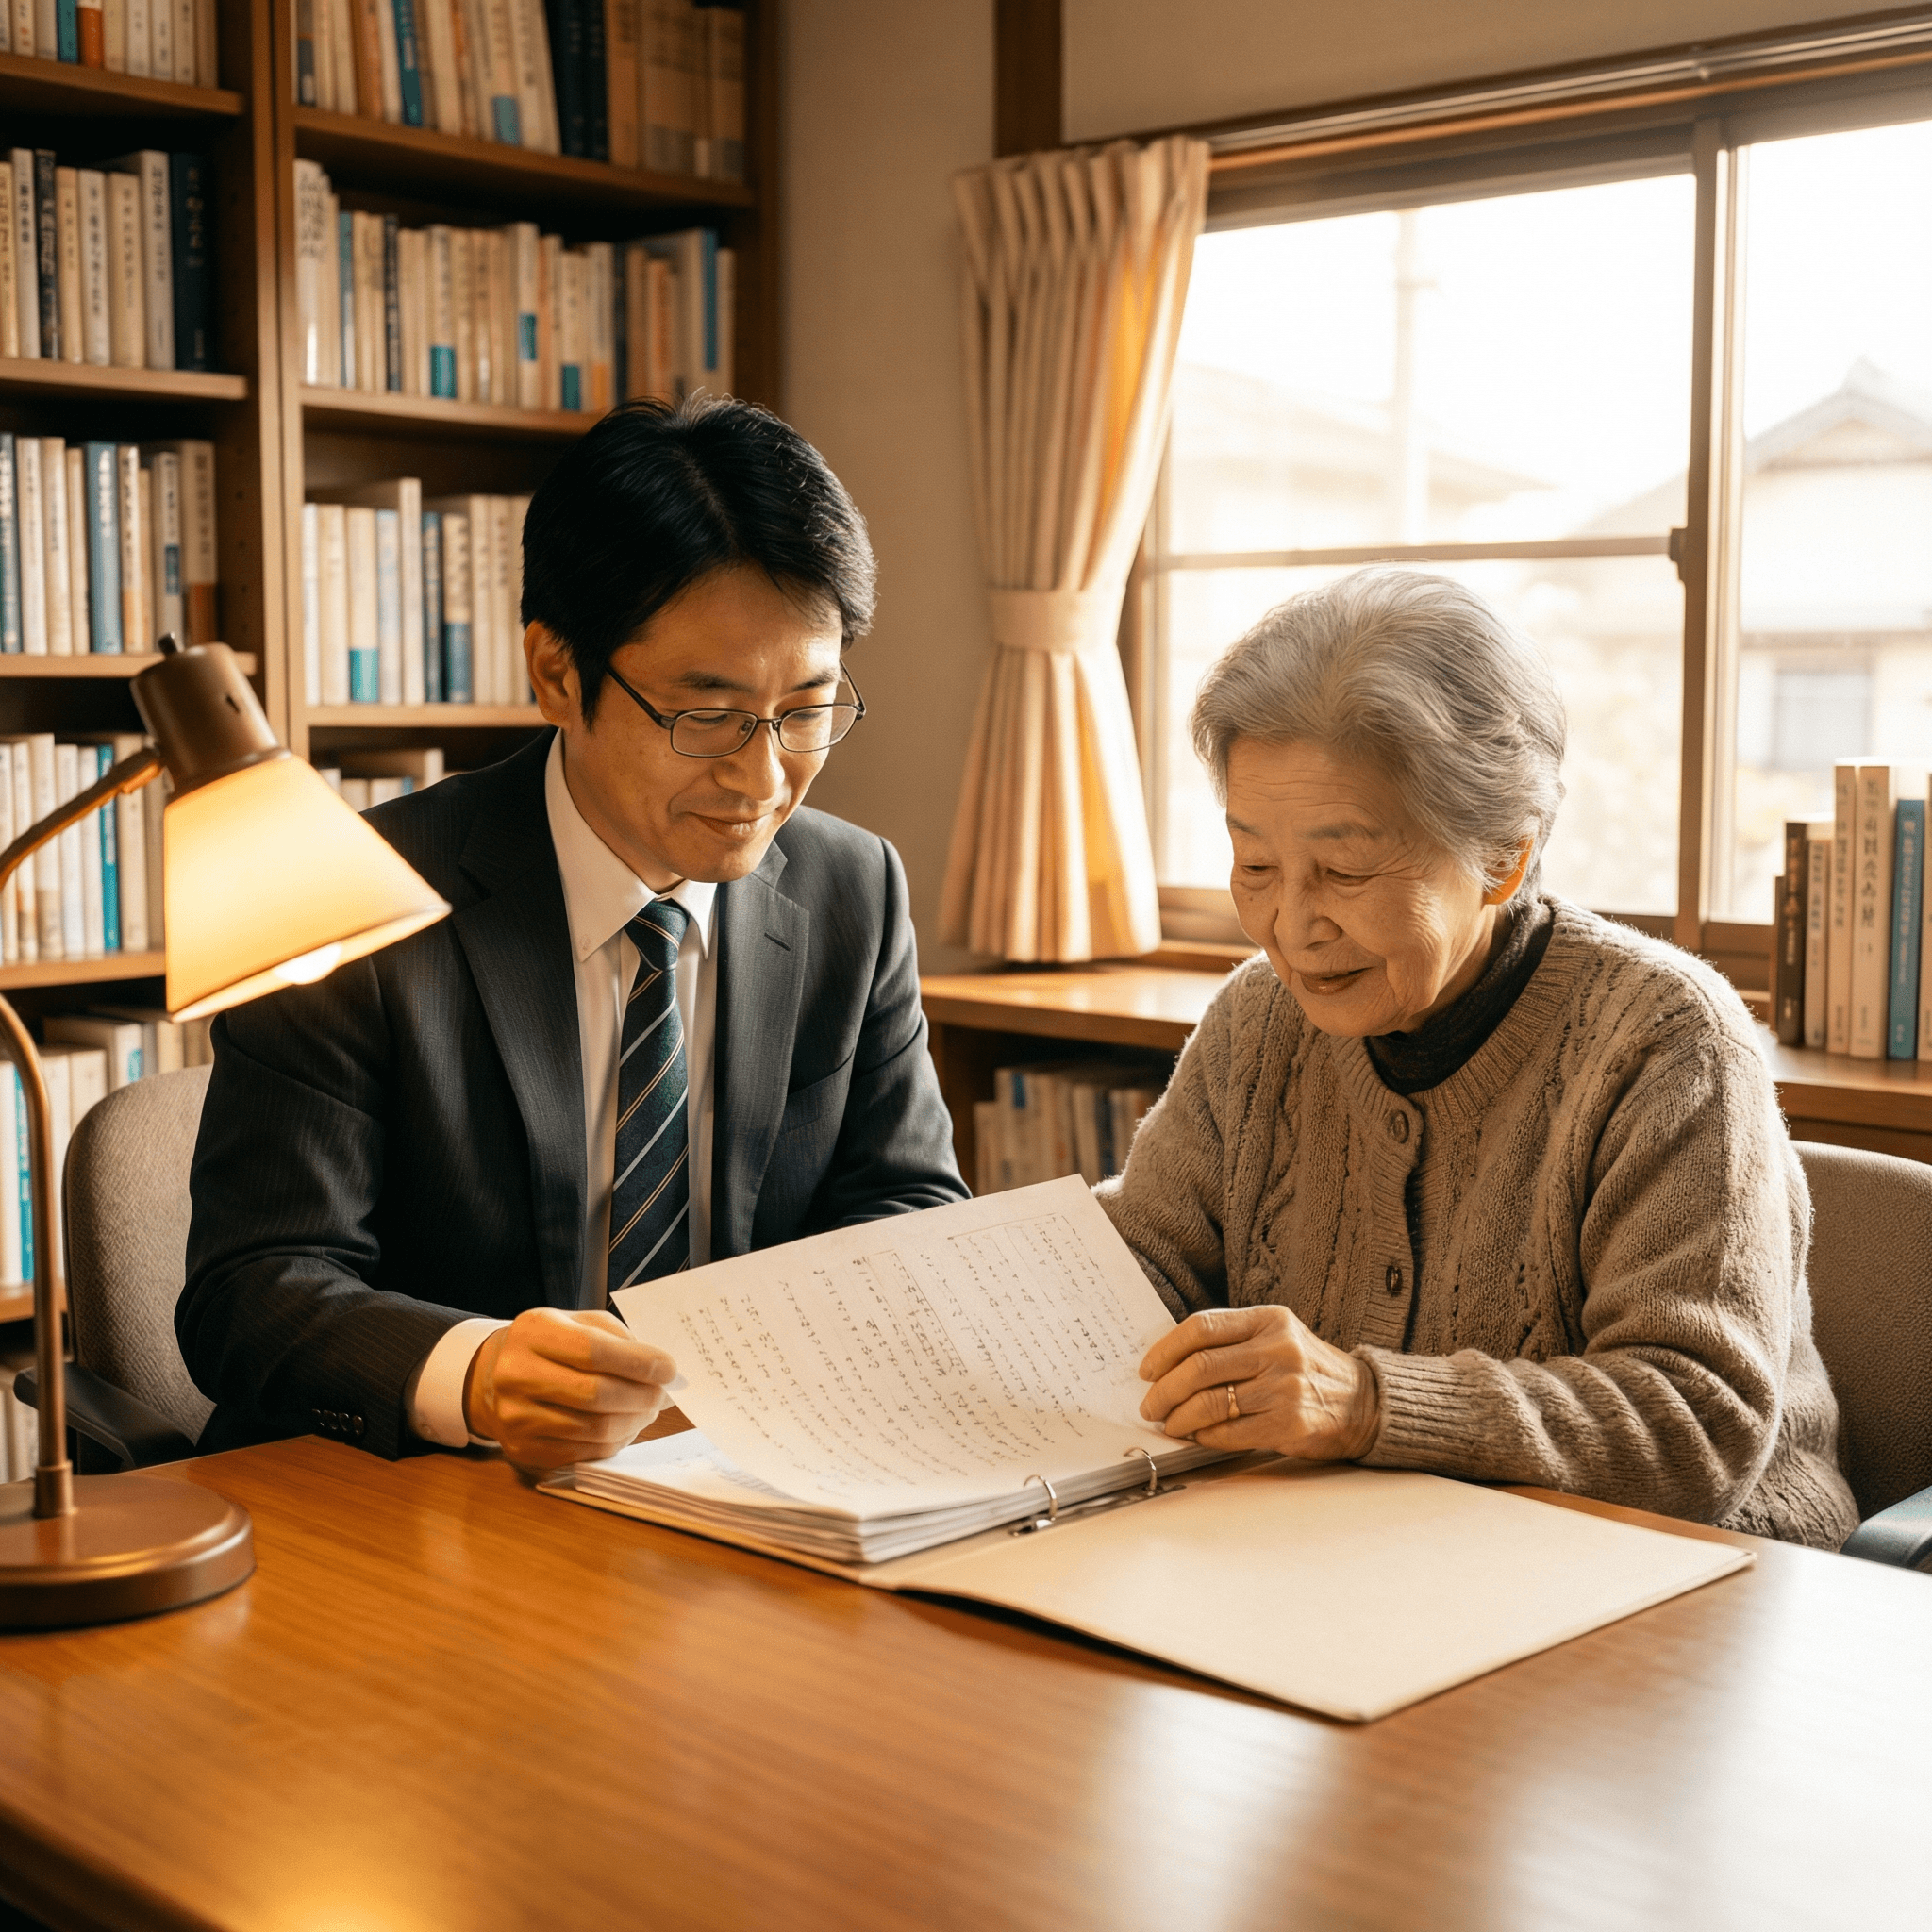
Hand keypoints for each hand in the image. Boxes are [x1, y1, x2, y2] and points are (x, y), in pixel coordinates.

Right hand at [463, 1307, 676, 1471]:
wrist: (495, 1376)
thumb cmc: (550, 1346)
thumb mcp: (579, 1323)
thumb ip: (620, 1339)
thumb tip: (662, 1371)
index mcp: (534, 1332)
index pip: (593, 1350)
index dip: (638, 1362)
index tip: (669, 1369)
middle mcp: (516, 1374)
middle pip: (595, 1394)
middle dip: (642, 1396)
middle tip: (663, 1394)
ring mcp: (515, 1416)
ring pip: (593, 1429)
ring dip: (633, 1422)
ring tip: (648, 1409)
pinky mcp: (521, 1448)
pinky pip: (583, 1453)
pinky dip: (614, 1442)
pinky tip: (625, 1426)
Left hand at [1138, 1305, 1380, 1461]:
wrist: (1362, 1402)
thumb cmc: (1306, 1369)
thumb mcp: (1276, 1336)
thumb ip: (1231, 1340)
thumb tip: (1168, 1362)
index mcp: (1268, 1320)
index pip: (1201, 1328)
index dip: (1165, 1350)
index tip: (1146, 1370)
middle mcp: (1277, 1350)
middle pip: (1199, 1367)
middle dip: (1164, 1390)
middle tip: (1150, 1405)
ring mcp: (1284, 1388)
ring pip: (1209, 1403)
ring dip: (1178, 1418)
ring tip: (1169, 1423)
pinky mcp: (1288, 1424)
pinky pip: (1229, 1432)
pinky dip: (1204, 1436)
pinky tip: (1197, 1436)